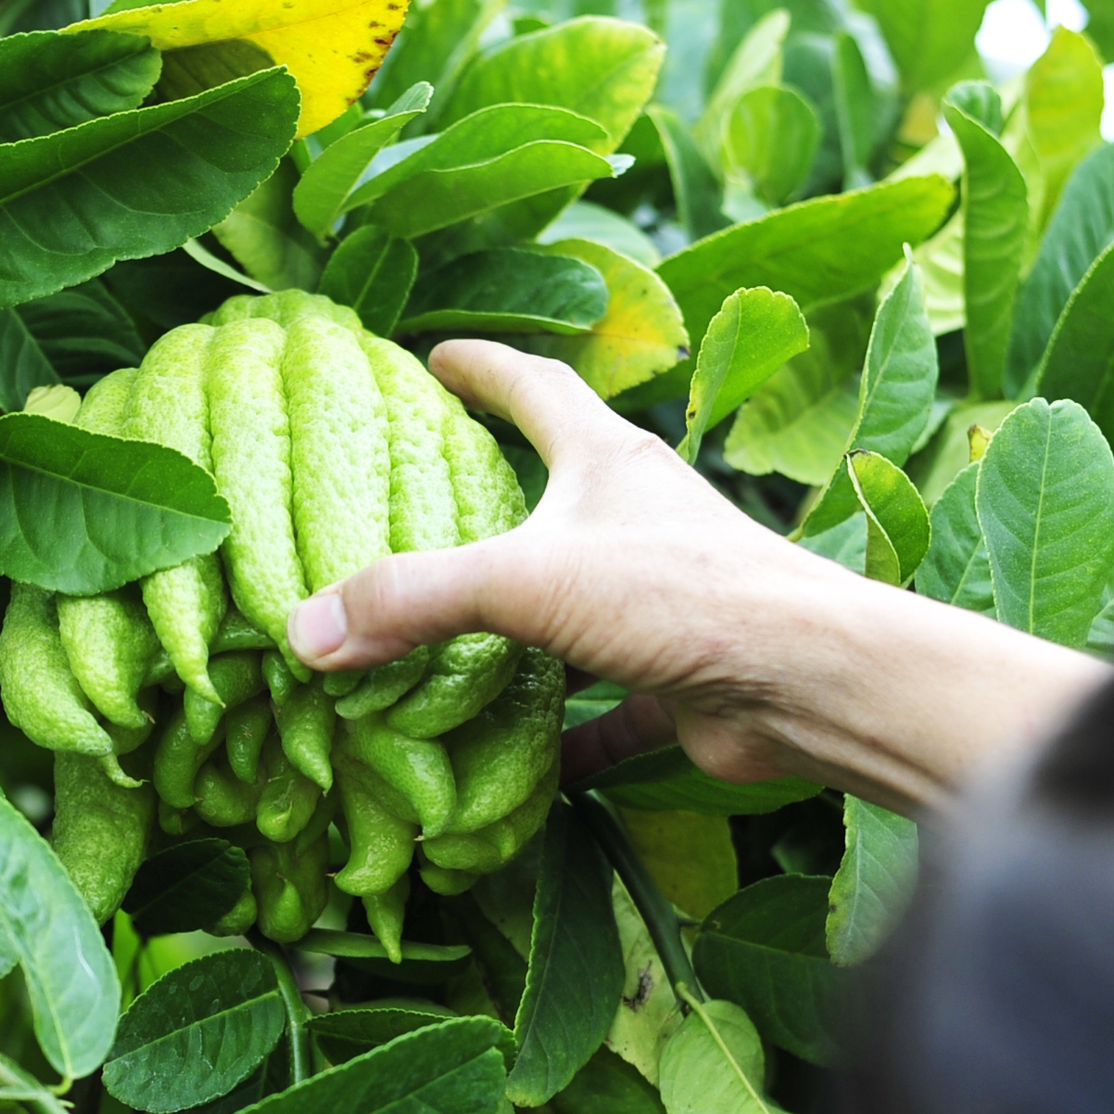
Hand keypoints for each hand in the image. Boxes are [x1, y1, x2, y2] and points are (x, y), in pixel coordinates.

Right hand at [284, 341, 1109, 812]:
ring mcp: (662, 598)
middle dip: (498, 488)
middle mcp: (638, 519)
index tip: (433, 354)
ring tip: (449, 635)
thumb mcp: (526, 580)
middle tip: (427, 493)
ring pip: (578, 599)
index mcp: (607, 462)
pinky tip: (523, 760)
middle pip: (559, 487)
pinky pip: (608, 702)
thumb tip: (305, 630)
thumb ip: (414, 599)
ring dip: (523, 619)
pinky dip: (567, 728)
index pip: (536, 387)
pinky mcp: (680, 674)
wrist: (809, 685)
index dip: (483, 367)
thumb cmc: (682, 596)